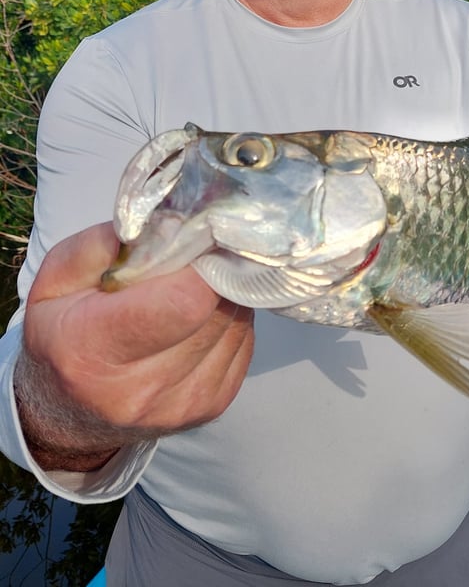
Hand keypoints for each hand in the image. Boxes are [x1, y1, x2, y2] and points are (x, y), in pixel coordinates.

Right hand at [16, 221, 253, 470]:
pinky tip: (199, 317)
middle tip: (195, 256)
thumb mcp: (56, 278)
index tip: (197, 239)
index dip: (200, 263)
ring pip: (235, 323)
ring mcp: (181, 405)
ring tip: (191, 288)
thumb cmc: (63, 331)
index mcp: (93, 352)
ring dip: (222, 295)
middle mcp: (140, 390)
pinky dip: (229, 320)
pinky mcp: (212, 407)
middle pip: (215, 309)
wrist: (67, 410)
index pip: (184, 302)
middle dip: (212, 272)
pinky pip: (243, 343)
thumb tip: (167, 225)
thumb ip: (103, 245)